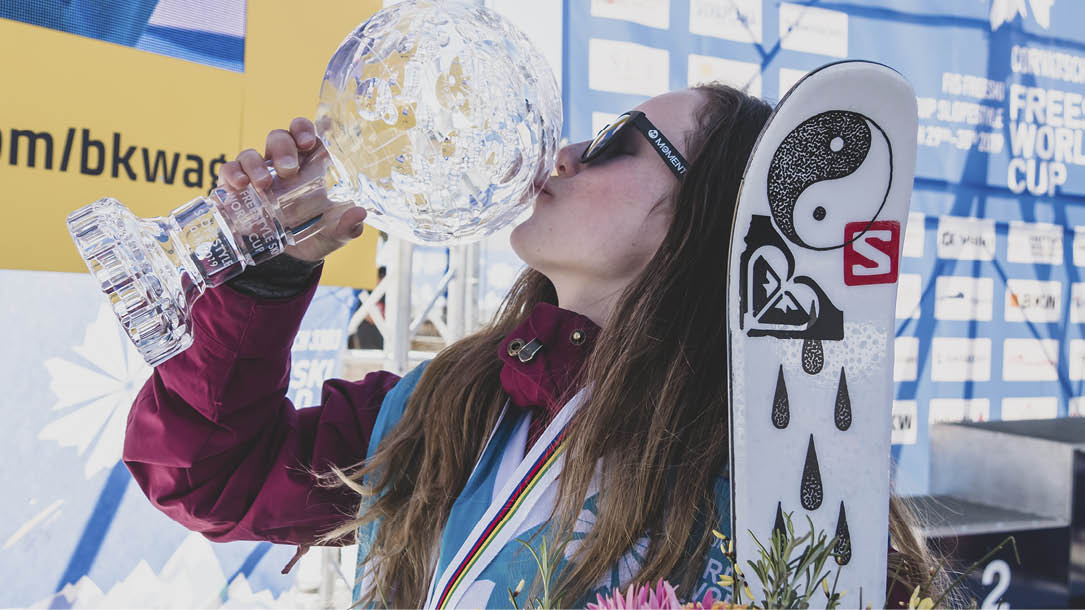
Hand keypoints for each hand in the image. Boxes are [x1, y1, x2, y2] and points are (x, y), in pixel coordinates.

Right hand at [216, 118, 367, 261]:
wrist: (285, 261)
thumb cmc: (312, 237)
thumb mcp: (333, 235)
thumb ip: (348, 226)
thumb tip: (359, 213)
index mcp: (309, 167)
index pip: (309, 136)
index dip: (309, 129)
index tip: (313, 136)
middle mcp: (282, 165)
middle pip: (281, 137)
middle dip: (285, 146)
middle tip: (290, 169)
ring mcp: (257, 174)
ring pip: (252, 152)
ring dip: (257, 164)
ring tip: (264, 185)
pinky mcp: (235, 187)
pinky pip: (229, 170)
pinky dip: (232, 173)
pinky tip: (241, 185)